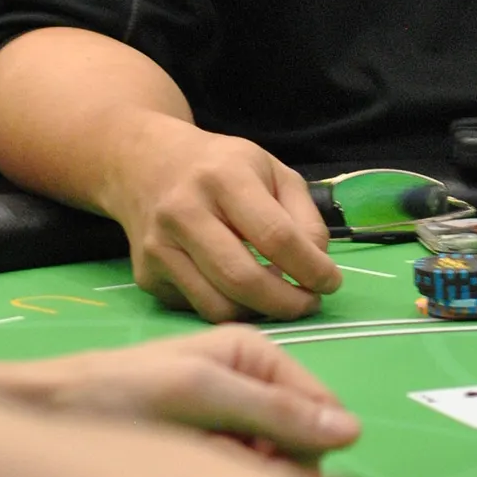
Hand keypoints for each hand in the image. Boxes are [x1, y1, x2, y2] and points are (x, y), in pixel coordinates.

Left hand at [0, 331, 360, 463]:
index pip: (322, 410)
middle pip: (299, 442)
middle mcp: (250, 383)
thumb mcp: (200, 396)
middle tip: (220, 466)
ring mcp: (228, 418)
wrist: (49, 414)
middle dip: (269, 463)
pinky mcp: (207, 446)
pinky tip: (188, 476)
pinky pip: (238, 474)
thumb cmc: (120, 395)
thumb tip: (352, 433)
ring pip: (269, 464)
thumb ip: (275, 412)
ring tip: (195, 467)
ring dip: (242, 476)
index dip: (306, 446)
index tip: (266, 468)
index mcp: (257, 355)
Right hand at [102, 115, 341, 321]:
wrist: (147, 163)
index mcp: (224, 177)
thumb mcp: (272, 171)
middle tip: (309, 304)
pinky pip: (197, 308)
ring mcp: (158, 247)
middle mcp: (184, 212)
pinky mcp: (145, 275)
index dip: (310, 267)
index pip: (276, 236)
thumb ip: (303, 216)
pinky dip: (228, 307)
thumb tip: (317, 266)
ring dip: (259, 313)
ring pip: (218, 306)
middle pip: (243, 279)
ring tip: (279, 299)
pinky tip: (239, 289)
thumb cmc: (221, 167)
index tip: (331, 282)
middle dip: (287, 303)